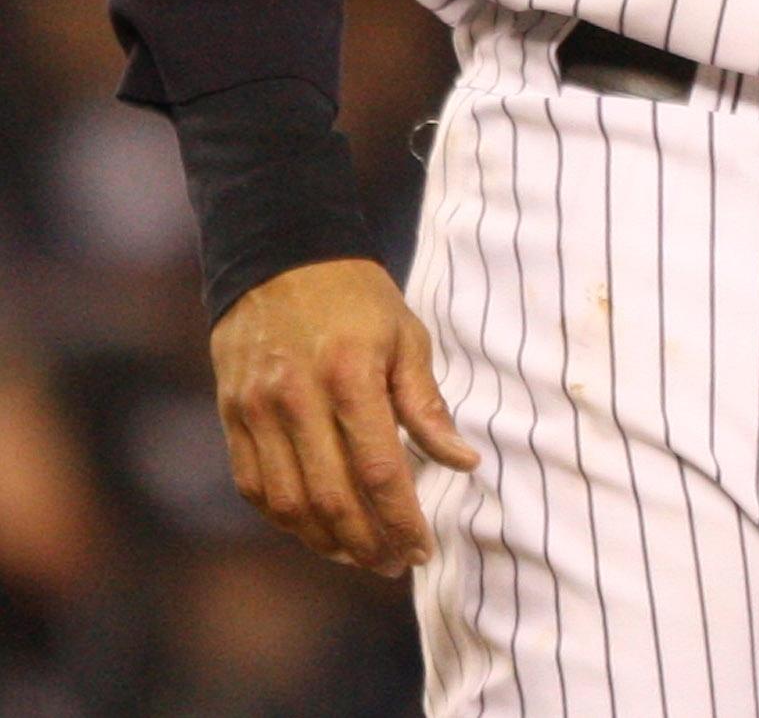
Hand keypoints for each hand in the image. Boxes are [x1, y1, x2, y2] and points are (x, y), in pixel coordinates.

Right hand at [210, 257, 479, 576]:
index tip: (423, 548)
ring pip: (289, 504)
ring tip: (360, 555)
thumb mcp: (406, 337)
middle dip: (368, 543)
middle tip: (395, 563)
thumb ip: (427, 405)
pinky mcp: (231, 417)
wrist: (280, 258)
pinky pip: (255, 488)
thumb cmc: (357, 298)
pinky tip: (315, 529)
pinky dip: (285, 520)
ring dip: (326, 541)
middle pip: (332, 498)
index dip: (402, 519)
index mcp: (350, 375)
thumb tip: (463, 462)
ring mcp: (257, 411)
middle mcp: (297, 398)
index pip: (379, 470)